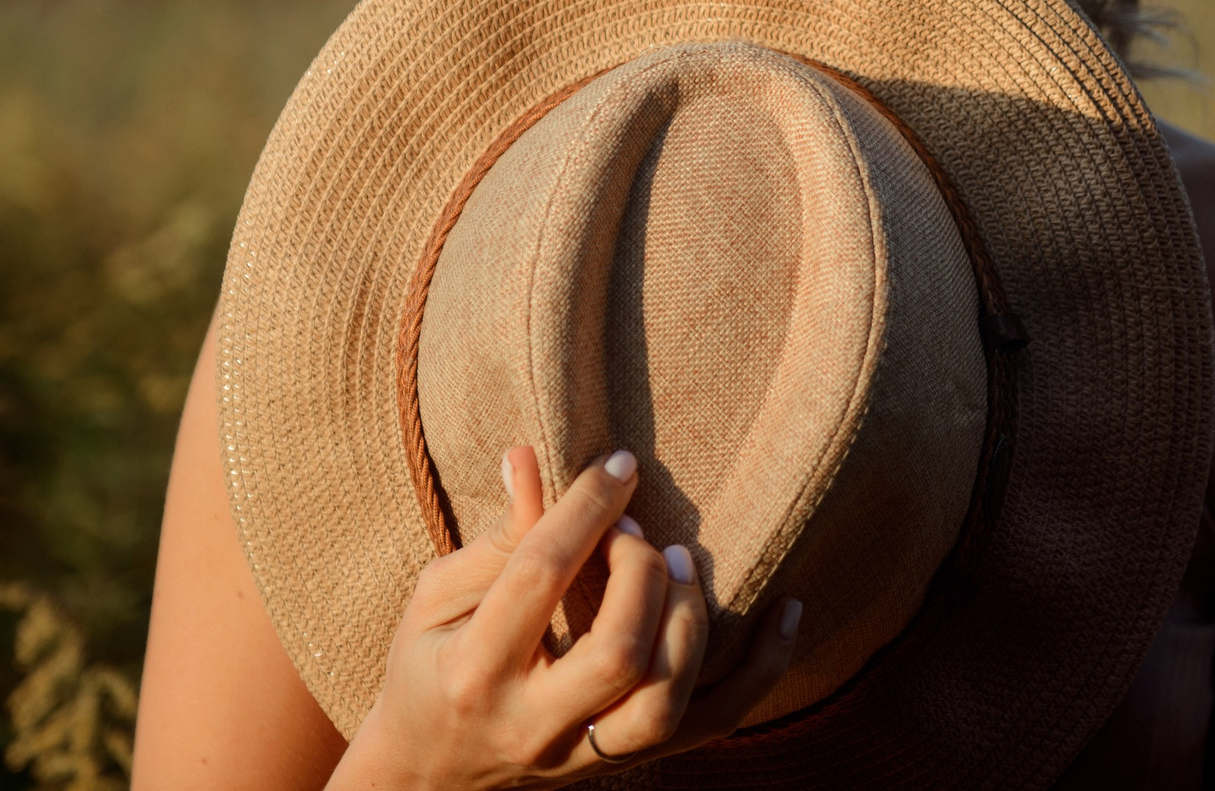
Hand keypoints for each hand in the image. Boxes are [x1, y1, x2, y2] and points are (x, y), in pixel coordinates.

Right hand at [328, 446, 802, 788]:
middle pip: (617, 653)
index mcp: (474, 668)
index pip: (540, 576)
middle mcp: (533, 723)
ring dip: (691, 622)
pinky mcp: (623, 763)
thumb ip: (495, 535)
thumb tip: (531, 456)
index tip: (618, 462)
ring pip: (665, 704)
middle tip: (636, 531)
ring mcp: (583, 754)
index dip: (585, 508)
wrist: (426, 776)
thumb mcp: (436, 596)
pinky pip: (711, 726)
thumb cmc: (427, 666)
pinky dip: (761, 671)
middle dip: (640, 575)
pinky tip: (788, 613)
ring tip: (685, 564)